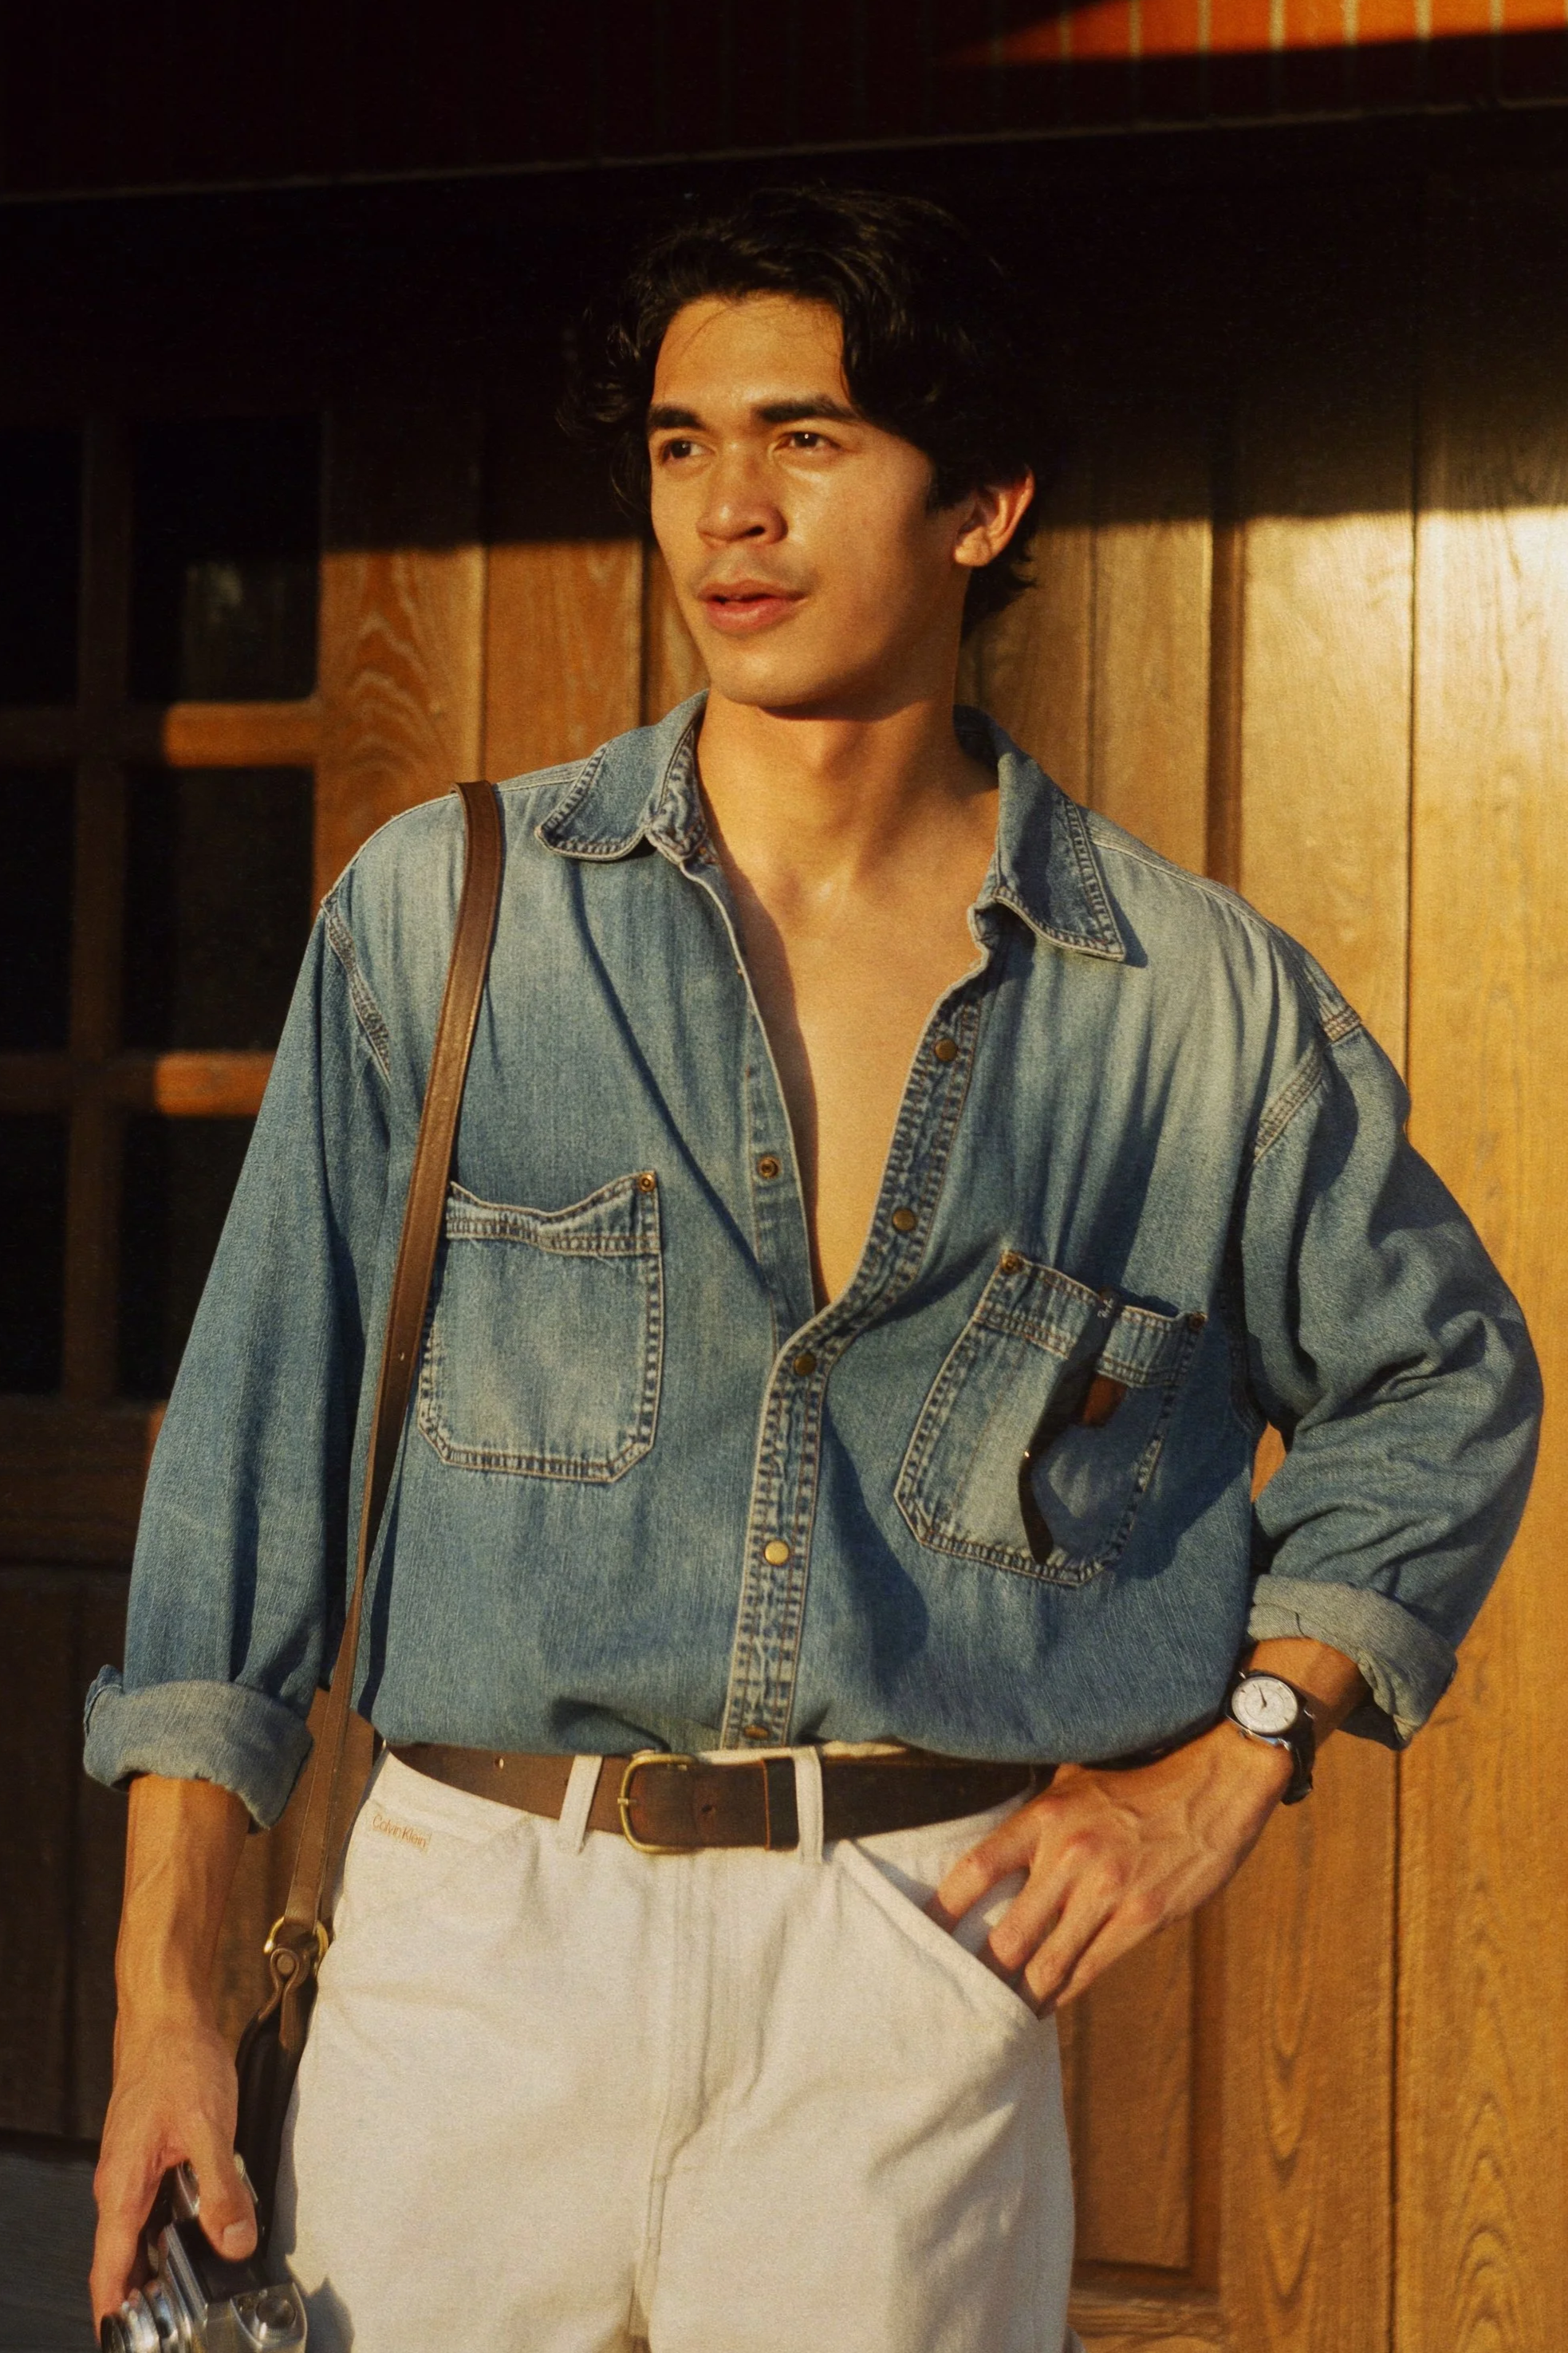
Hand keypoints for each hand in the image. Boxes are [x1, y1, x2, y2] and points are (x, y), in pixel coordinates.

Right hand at [90, 2013, 255, 2327]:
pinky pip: (155, 2203)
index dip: (116, 2312)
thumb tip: (234, 2244)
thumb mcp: (211, 2129)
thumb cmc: (179, 2061)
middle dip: (151, 2290)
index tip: (131, 2341)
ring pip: (143, 2230)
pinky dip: (175, 2221)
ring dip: (167, 2253)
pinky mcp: (147, 2154)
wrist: (167, 2015)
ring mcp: (130, 2170)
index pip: (108, 2271)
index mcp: (123, 2189)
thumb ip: (222, 2191)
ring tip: (208, 2268)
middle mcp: (118, 2186)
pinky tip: (208, 2218)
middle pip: (125, 2259)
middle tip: (190, 2305)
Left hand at [927, 1725, 1290, 2012]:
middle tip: (954, 1998)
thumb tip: (998, 1847)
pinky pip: (1090, 1968)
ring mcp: (1108, 1891)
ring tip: (993, 2019)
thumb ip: (1039, 1816)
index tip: (919, 1938)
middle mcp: (1070, 1857)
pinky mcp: (1142, 1917)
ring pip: (1047, 1964)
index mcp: (1046, 1818)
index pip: (976, 1870)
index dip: (942, 1911)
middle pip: (1006, 1936)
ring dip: (1019, 1997)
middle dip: (979, 1975)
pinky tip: (1045, 2006)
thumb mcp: (1077, 1780)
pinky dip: (1063, 1992)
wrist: (1215, 1785)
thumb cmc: (1139, 1781)